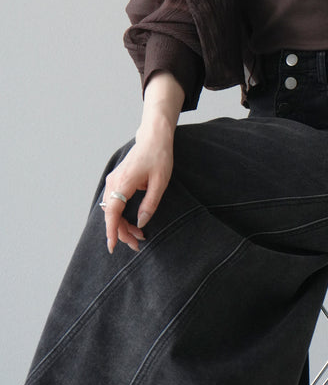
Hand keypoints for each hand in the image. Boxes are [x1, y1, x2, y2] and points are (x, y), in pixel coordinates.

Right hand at [102, 127, 173, 253]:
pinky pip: (113, 202)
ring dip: (121, 224)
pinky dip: (120, 214)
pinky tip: (132, 222)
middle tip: (138, 244)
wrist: (154, 137)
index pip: (112, 212)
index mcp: (123, 182)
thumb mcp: (160, 182)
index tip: (112, 247)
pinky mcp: (116, 179)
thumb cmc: (159, 156)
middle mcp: (114, 182)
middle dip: (122, 232)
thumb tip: (140, 223)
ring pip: (111, 210)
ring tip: (138, 235)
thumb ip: (150, 204)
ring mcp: (113, 180)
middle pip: (110, 214)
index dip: (111, 231)